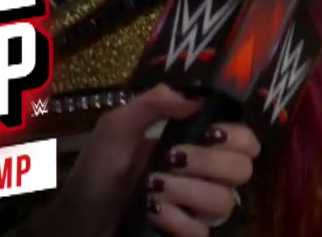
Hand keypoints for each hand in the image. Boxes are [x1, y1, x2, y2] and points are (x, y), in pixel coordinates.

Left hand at [37, 85, 260, 236]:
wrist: (76, 219)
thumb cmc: (96, 171)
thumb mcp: (116, 127)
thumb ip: (152, 104)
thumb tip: (194, 98)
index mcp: (197, 144)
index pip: (245, 140)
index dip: (238, 137)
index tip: (211, 133)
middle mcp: (205, 176)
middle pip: (243, 169)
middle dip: (209, 162)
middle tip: (173, 158)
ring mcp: (197, 209)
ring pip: (224, 202)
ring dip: (187, 192)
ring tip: (152, 187)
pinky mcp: (186, 233)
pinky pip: (201, 231)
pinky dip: (175, 220)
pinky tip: (151, 212)